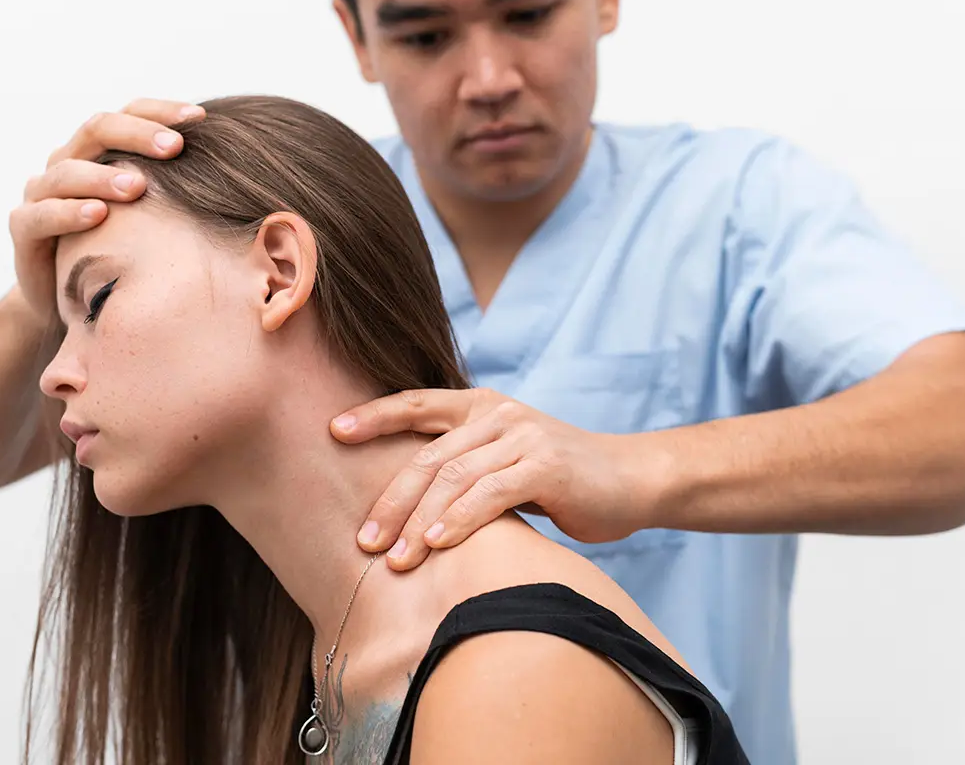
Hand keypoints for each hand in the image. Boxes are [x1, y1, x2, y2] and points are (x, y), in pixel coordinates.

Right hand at [7, 98, 205, 321]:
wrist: (63, 297)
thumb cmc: (119, 249)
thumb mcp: (151, 217)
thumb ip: (177, 191)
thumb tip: (243, 176)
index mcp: (98, 151)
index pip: (128, 114)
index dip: (161, 112)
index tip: (201, 118)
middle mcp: (66, 162)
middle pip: (96, 130)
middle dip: (137, 135)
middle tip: (175, 146)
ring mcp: (40, 193)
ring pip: (66, 172)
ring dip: (104, 176)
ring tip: (138, 186)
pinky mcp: (23, 230)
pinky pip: (41, 215)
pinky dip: (69, 213)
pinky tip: (98, 215)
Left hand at [331, 388, 661, 569]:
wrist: (631, 479)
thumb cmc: (561, 478)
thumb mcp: (506, 460)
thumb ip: (464, 466)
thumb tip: (405, 503)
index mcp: (481, 406)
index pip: (416, 404)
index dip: (374, 416)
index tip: (333, 430)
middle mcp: (497, 414)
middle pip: (428, 456)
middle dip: (391, 501)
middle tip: (363, 540)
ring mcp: (522, 436)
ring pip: (454, 478)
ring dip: (419, 522)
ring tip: (395, 559)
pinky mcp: (545, 465)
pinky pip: (491, 493)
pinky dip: (460, 520)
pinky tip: (437, 544)